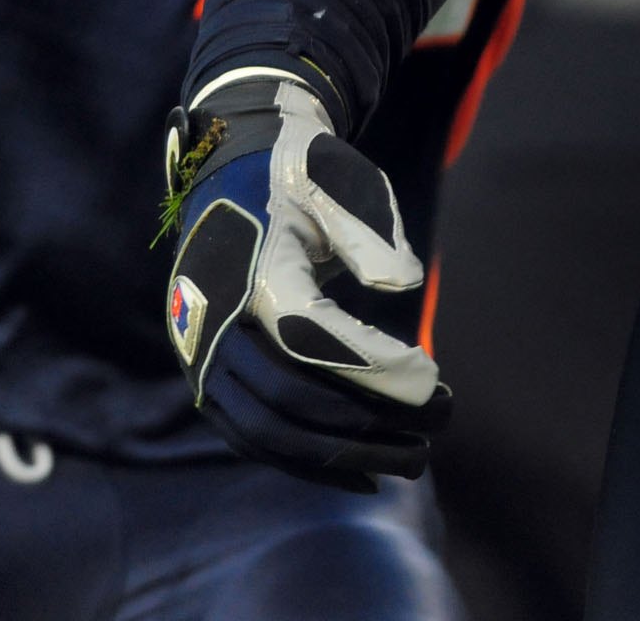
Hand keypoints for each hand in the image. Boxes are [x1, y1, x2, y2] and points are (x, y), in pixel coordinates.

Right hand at [162, 70, 449, 483]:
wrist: (233, 166)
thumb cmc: (299, 171)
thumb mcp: (339, 181)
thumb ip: (369, 233)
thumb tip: (404, 287)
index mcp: (251, 270)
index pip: (310, 335)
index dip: (371, 364)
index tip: (431, 376)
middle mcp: (217, 321)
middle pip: (288, 399)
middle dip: (365, 425)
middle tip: (435, 430)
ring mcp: (203, 353)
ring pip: (267, 431)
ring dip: (339, 455)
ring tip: (409, 459)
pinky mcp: (206, 372)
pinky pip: (251, 434)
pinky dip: (303, 460)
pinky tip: (359, 472)